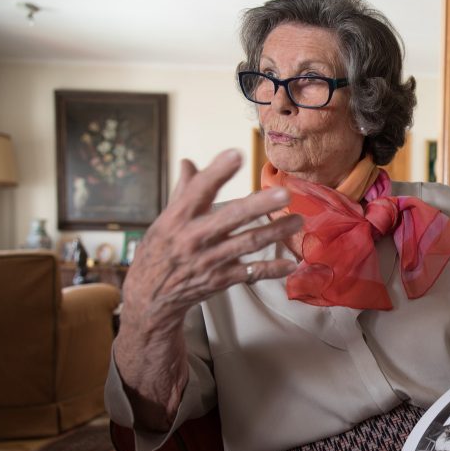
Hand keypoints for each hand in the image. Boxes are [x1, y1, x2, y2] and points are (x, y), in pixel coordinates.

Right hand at [120, 149, 301, 334]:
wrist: (150, 297)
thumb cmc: (160, 252)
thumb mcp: (165, 221)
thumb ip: (183, 192)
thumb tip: (188, 162)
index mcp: (178, 217)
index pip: (198, 190)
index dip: (217, 172)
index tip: (238, 153)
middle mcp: (194, 237)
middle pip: (231, 217)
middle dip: (259, 205)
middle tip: (285, 193)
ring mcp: (209, 260)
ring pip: (247, 243)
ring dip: (275, 232)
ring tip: (298, 221)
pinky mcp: (220, 280)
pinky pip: (250, 273)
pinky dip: (271, 269)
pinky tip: (290, 264)